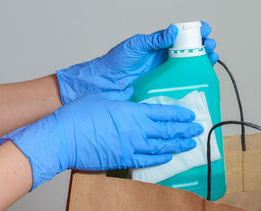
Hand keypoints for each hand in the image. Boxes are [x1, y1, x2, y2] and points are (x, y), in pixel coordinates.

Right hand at [0, 88, 202, 189]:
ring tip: (191, 144)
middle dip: (184, 130)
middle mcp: (136, 130)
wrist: (62, 138)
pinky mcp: (123, 159)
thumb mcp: (105, 99)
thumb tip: (132, 102)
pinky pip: (147, 160)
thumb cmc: (79, 115)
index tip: (190, 115)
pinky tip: (169, 157)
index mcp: (132, 112)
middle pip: (167, 130)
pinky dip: (160, 159)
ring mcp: (131, 147)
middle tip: (198, 129)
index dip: (179, 114)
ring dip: (177, 145)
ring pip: (161, 147)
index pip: (163, 113)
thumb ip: (123, 102)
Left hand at [56, 21, 217, 102]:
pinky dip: (195, 78)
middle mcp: (166, 56)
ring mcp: (167, 71)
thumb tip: (173, 30)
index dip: (195, 30)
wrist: (107, 82)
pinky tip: (203, 75)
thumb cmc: (117, 61)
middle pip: (191, 49)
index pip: (182, 34)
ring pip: (191, 64)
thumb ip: (154, 39)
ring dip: (204, 59)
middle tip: (210, 44)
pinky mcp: (166, 85)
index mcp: (159, 43)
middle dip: (204, 45)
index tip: (205, 29)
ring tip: (212, 57)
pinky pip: (183, 81)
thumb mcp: (136, 45)